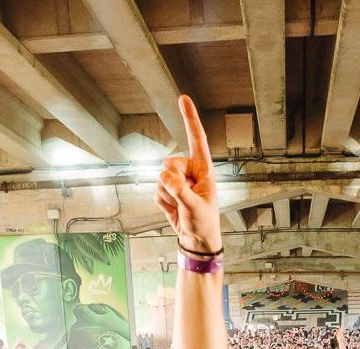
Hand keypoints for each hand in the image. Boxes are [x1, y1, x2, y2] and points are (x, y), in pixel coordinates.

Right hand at [155, 95, 222, 252]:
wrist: (196, 239)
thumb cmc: (204, 222)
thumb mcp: (195, 207)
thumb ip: (180, 191)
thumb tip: (165, 175)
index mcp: (204, 169)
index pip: (197, 139)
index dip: (189, 118)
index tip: (183, 98)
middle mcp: (190, 171)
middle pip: (169, 162)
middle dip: (170, 180)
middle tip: (183, 197)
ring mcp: (177, 180)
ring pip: (160, 178)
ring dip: (167, 195)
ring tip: (181, 206)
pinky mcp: (167, 191)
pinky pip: (156, 191)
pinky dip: (163, 203)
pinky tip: (174, 210)